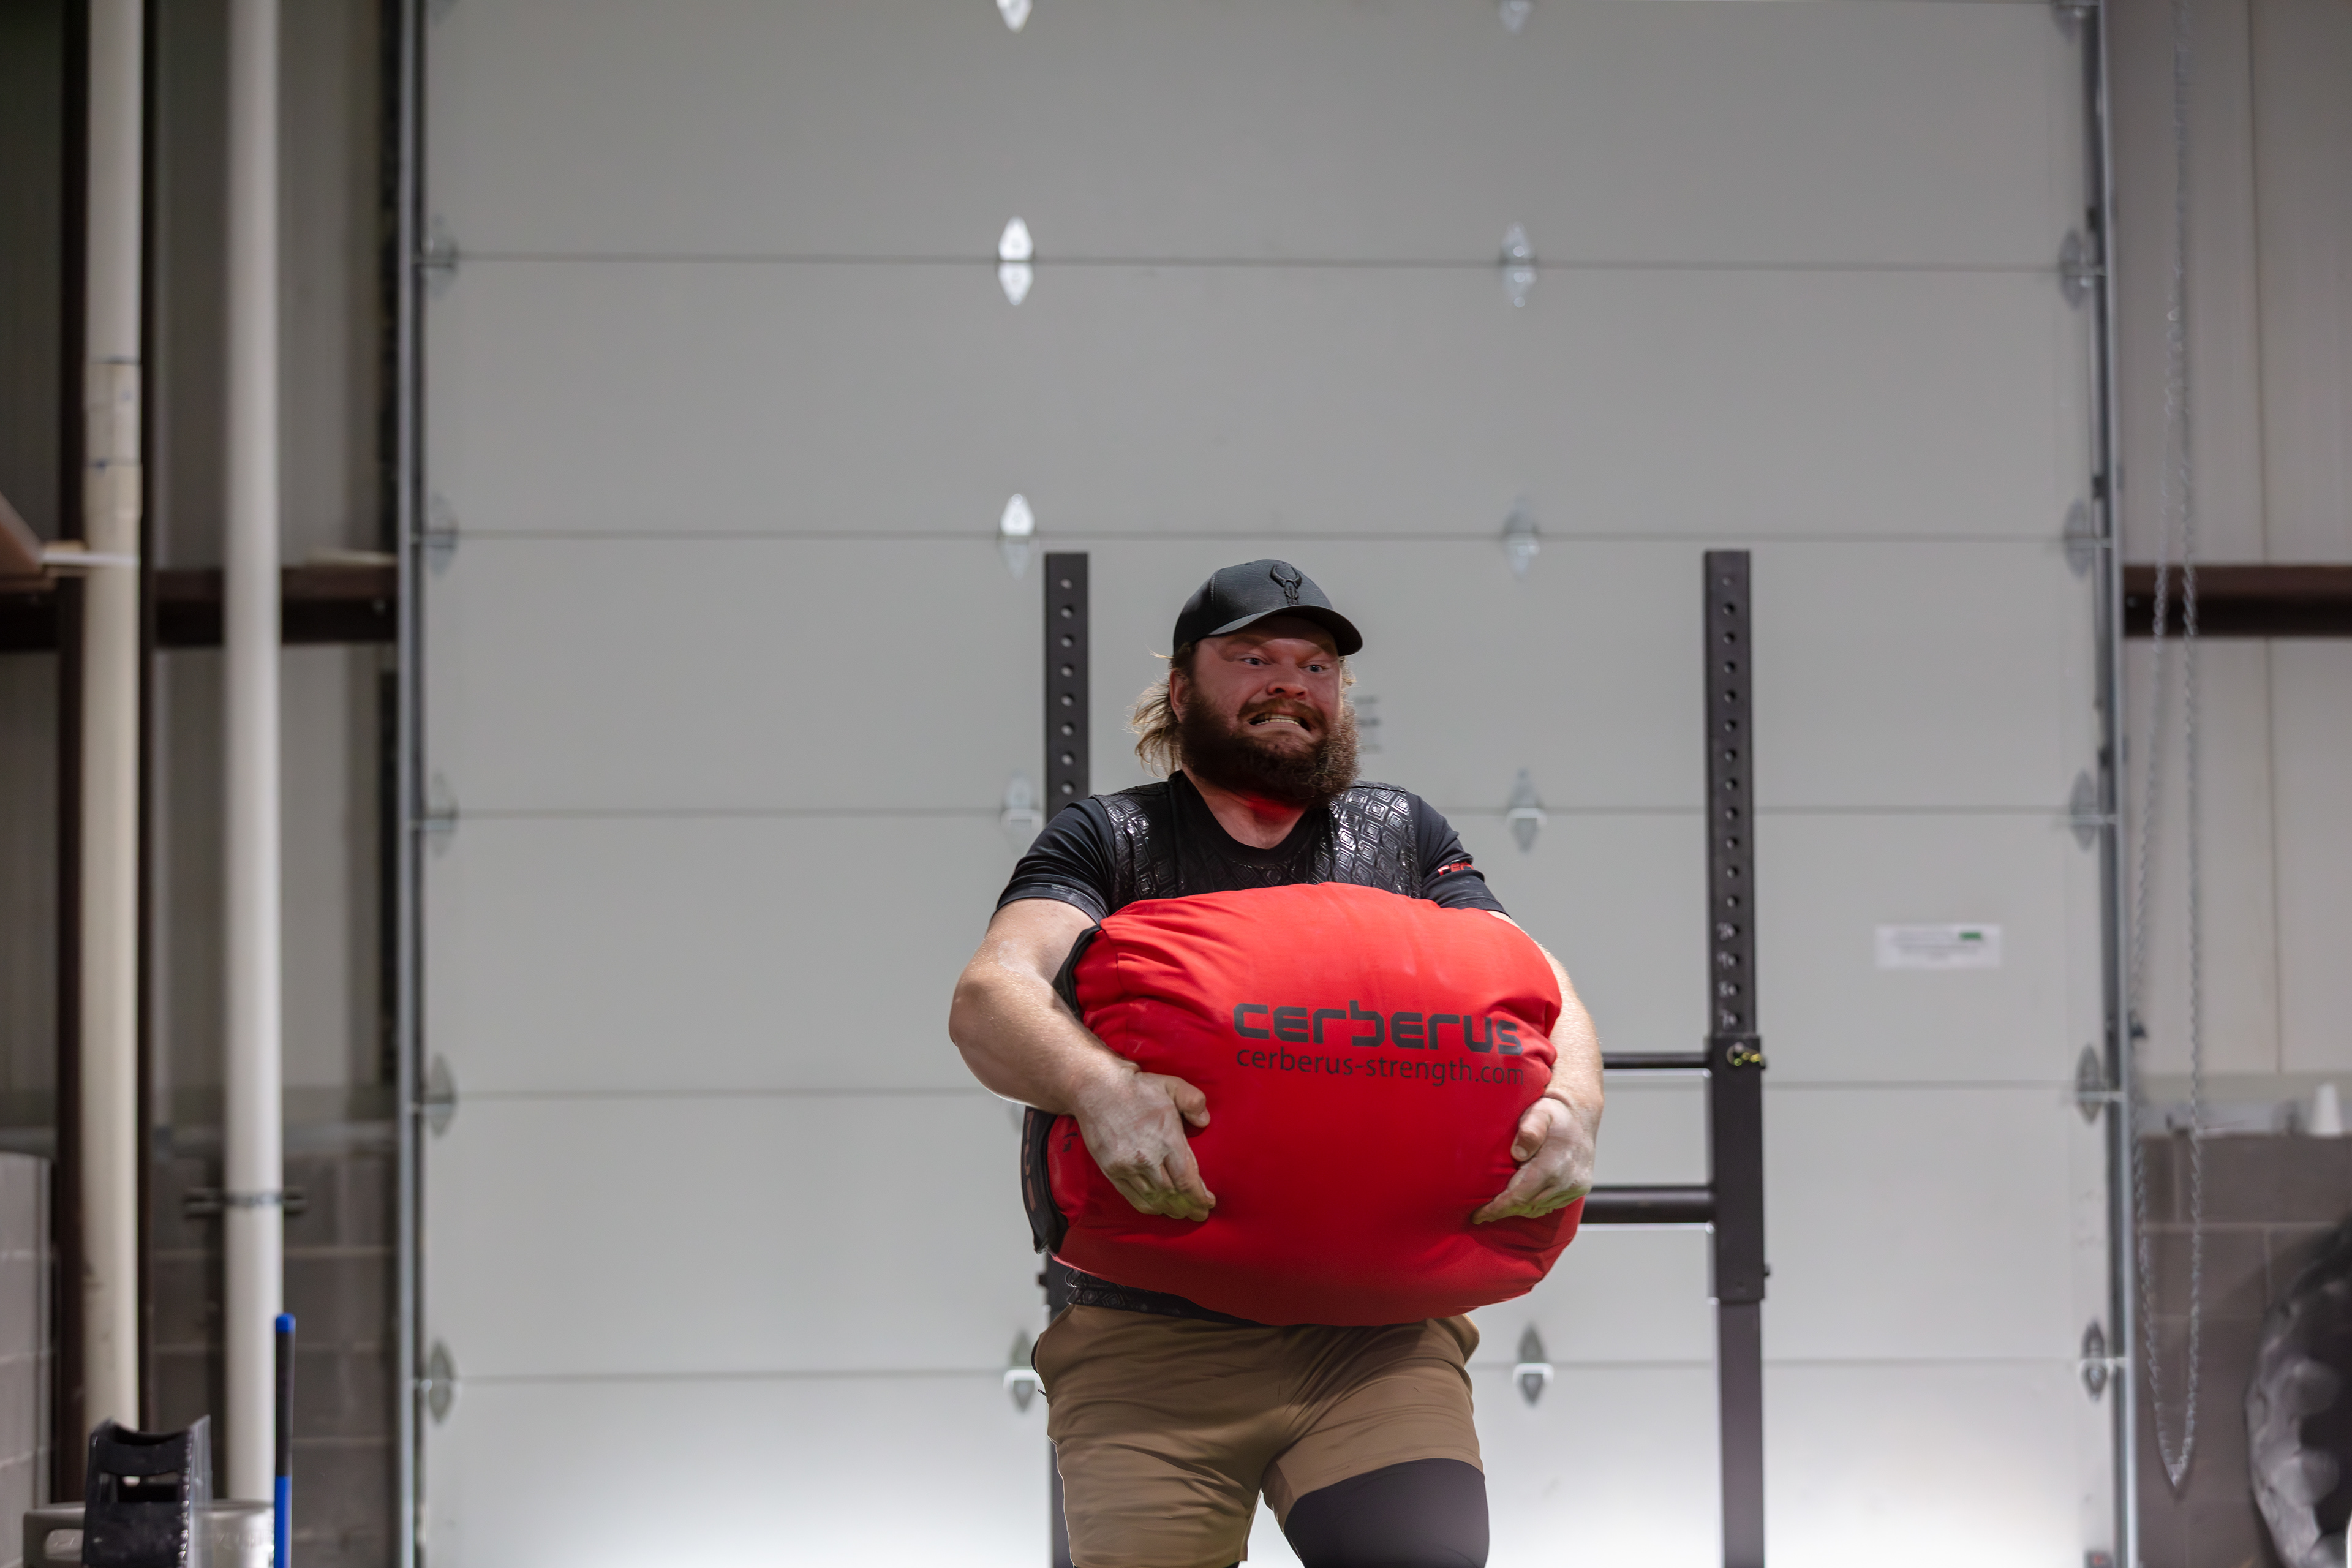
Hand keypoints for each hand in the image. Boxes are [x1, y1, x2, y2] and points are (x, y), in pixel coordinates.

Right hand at [1070, 1069, 1216, 1221]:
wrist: (1096, 1089)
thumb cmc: (1136, 1088)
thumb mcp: (1173, 1085)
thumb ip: (1194, 1101)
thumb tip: (1204, 1122)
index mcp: (1166, 1140)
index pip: (1187, 1181)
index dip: (1199, 1197)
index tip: (1209, 1203)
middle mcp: (1147, 1159)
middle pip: (1172, 1194)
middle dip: (1189, 1208)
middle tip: (1199, 1215)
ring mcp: (1126, 1167)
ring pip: (1153, 1199)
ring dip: (1170, 1210)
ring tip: (1182, 1213)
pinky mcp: (1111, 1170)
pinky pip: (1131, 1197)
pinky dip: (1147, 1206)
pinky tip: (1157, 1208)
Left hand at [1472, 1095, 1597, 1223]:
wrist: (1581, 1115)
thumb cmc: (1555, 1113)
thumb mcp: (1539, 1113)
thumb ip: (1529, 1130)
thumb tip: (1517, 1153)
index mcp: (1553, 1165)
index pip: (1519, 1196)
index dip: (1497, 1208)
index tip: (1478, 1215)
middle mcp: (1566, 1180)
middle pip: (1527, 1206)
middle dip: (1503, 1211)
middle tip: (1480, 1215)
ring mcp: (1575, 1186)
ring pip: (1539, 1208)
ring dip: (1518, 1210)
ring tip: (1497, 1210)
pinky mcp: (1579, 1188)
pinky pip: (1552, 1205)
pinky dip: (1534, 1206)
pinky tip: (1520, 1203)